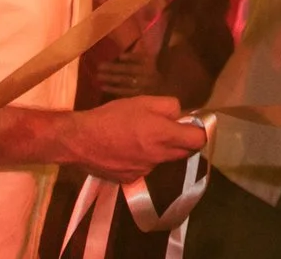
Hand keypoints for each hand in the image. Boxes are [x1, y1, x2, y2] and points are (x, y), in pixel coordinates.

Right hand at [63, 95, 205, 183]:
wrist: (80, 140)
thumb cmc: (113, 116)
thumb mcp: (143, 101)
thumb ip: (169, 107)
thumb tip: (180, 115)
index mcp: (164, 136)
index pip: (198, 140)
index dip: (199, 130)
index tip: (192, 124)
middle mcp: (158, 157)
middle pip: (184, 152)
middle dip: (182, 141)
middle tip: (168, 128)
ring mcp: (144, 171)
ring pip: (163, 160)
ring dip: (160, 150)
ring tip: (140, 137)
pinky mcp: (130, 179)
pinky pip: (145, 168)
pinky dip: (142, 159)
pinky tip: (126, 149)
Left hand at [93, 47, 161, 98]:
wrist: (163, 88)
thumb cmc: (152, 70)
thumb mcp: (149, 60)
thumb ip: (136, 57)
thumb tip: (120, 56)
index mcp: (149, 64)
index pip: (135, 61)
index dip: (125, 60)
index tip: (113, 59)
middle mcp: (145, 75)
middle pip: (127, 71)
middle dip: (112, 69)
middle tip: (99, 67)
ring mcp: (142, 86)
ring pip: (124, 82)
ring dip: (110, 79)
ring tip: (98, 77)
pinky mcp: (138, 96)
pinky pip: (124, 92)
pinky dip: (113, 90)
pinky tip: (104, 87)